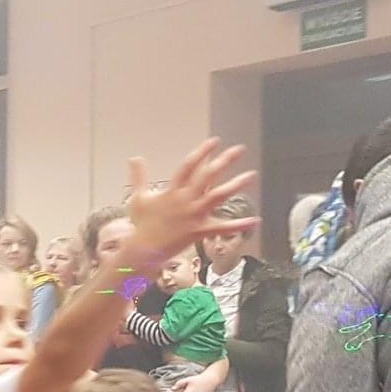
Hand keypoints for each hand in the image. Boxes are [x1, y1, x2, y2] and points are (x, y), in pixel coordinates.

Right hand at [126, 140, 257, 258]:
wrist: (143, 250)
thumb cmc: (141, 224)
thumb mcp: (138, 197)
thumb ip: (138, 177)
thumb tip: (134, 158)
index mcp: (172, 191)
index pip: (189, 166)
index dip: (202, 152)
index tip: (215, 141)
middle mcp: (185, 200)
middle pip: (207, 176)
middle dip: (224, 161)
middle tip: (239, 150)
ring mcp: (194, 215)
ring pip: (218, 197)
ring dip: (235, 185)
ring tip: (251, 175)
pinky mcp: (200, 231)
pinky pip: (223, 228)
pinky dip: (239, 225)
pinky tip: (255, 219)